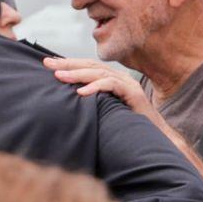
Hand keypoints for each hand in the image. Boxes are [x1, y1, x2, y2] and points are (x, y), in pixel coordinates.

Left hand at [43, 56, 163, 125]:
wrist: (154, 138)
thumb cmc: (129, 127)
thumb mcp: (106, 111)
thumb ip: (92, 102)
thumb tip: (68, 100)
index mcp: (115, 80)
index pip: (90, 67)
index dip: (70, 63)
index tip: (49, 63)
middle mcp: (122, 79)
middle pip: (93, 66)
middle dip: (69, 64)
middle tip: (48, 64)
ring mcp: (130, 85)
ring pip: (101, 73)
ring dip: (78, 74)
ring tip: (60, 77)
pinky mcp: (135, 94)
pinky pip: (113, 85)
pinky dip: (96, 87)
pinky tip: (82, 92)